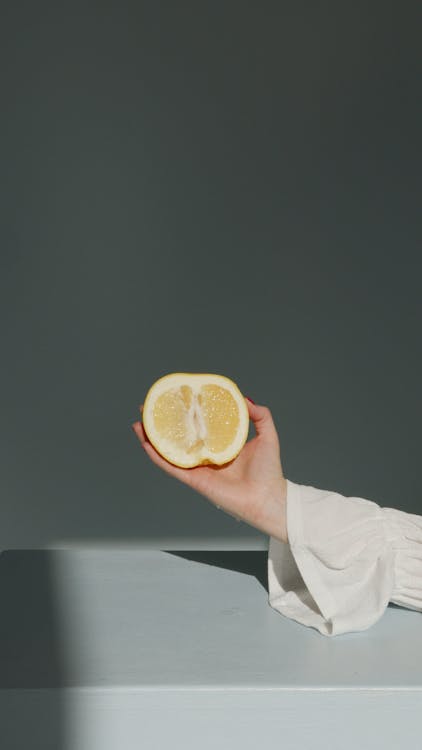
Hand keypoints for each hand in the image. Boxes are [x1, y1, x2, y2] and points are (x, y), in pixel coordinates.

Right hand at [132, 397, 287, 543]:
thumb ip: (260, 415)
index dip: (185, 415)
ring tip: (139, 423)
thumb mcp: (267, 435)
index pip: (197, 427)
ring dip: (151, 439)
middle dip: (161, 424)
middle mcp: (205, 457)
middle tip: (148, 408)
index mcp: (219, 446)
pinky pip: (171, 467)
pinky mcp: (194, 480)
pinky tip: (147, 444)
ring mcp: (198, 469)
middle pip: (177, 438)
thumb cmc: (268, 471)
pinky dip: (157, 456)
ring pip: (168, 452)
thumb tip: (244, 397)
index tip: (175, 399)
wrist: (267, 497)